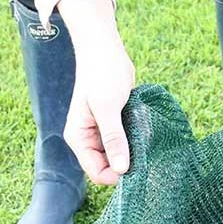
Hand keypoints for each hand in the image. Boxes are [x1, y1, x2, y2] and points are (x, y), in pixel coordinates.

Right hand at [64, 44, 134, 184]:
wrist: (105, 49)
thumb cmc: (102, 74)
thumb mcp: (108, 107)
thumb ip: (114, 138)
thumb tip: (122, 169)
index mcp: (79, 139)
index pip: (96, 172)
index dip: (115, 174)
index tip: (136, 165)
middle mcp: (86, 140)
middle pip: (106, 168)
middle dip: (124, 164)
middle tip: (143, 152)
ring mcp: (99, 135)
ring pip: (116, 158)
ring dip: (131, 154)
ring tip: (143, 140)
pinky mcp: (111, 128)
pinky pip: (123, 145)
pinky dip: (134, 143)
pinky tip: (142, 134)